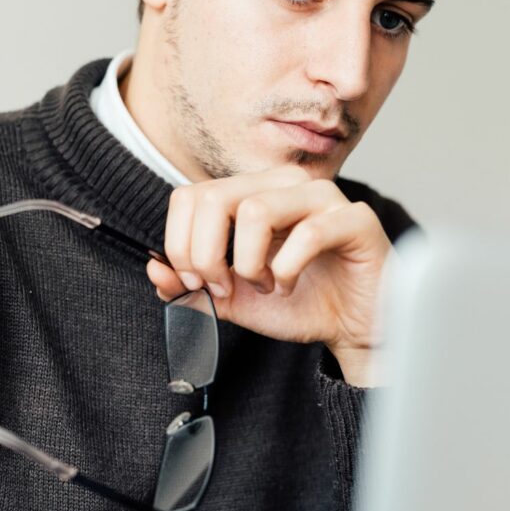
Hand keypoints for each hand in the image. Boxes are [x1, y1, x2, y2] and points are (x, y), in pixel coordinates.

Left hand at [146, 165, 392, 386]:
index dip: (180, 245)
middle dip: (206, 255)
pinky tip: (290, 286)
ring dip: (249, 263)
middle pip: (214, 198)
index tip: (197, 283)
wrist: (355, 326)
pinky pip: (308, 234)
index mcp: (251, 192)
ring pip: (255, 210)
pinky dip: (288, 270)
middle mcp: (284, 184)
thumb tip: (154, 269)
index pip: (190, 196)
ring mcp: (322, 197)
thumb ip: (192, 285)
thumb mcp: (233, 299)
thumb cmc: (301, 302)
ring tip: (265, 285)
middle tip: (223, 288)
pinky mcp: (355, 219)